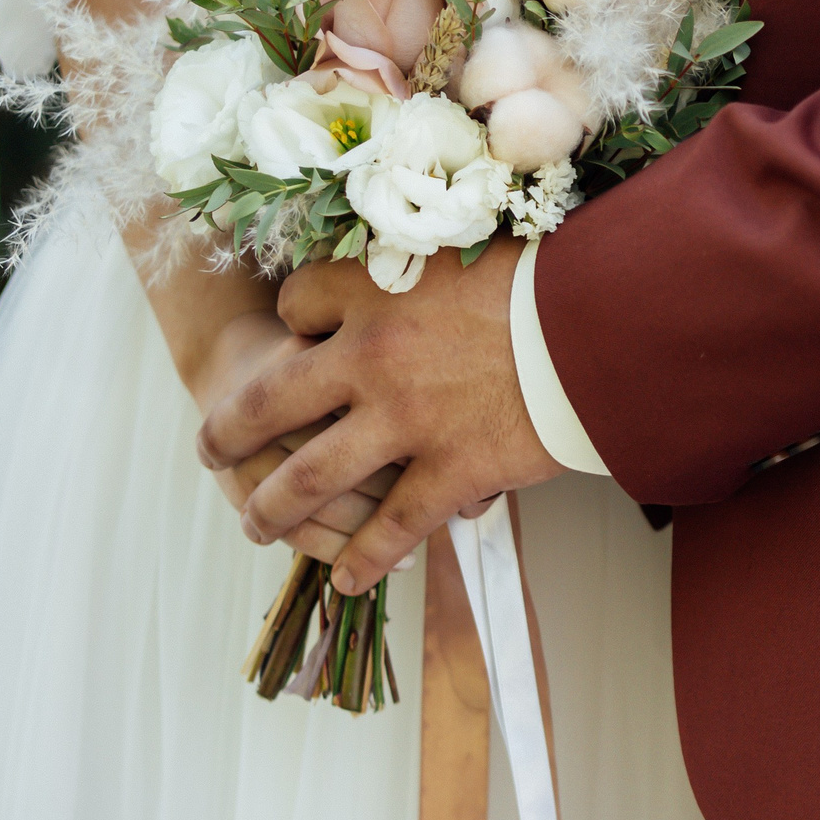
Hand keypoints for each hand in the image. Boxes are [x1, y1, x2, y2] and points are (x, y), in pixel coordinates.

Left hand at [198, 240, 566, 592]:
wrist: (609, 324)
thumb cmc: (553, 275)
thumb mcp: (474, 242)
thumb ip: (428, 259)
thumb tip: (414, 253)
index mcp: (377, 289)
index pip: (297, 305)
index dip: (291, 323)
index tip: (296, 336)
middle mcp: (373, 357)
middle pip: (271, 399)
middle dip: (229, 431)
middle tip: (209, 450)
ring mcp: (406, 421)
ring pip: (311, 476)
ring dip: (272, 506)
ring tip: (253, 526)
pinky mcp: (451, 472)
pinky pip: (391, 526)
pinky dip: (363, 558)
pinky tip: (343, 576)